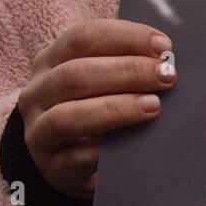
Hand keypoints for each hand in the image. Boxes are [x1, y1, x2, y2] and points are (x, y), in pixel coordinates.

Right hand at [18, 19, 174, 198]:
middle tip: (167, 76)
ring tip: (154, 106)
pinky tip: (135, 145)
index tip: (164, 46)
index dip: (125, 37)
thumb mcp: (100, 83)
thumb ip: (124, 66)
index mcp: (51, 61)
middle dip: (127, 71)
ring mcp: (39, 132)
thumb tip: (168, 60)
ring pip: (68, 116)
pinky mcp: (53, 168)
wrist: (66, 161)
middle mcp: (38, 93)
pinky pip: (77, 158)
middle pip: (76, 74)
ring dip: (116, 108)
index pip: (82, 37)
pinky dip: (107, 150)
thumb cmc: (93, 110)